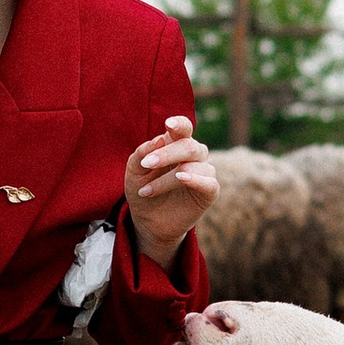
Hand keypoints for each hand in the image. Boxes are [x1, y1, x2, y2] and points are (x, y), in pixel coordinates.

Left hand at [123, 115, 216, 266]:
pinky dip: (196, 179)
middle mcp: (193, 155)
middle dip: (166, 154)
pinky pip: (209, 182)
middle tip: (146, 164)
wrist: (148, 220)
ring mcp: (203, 172)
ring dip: (167, 178)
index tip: (168, 124)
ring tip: (146, 190)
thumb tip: (159, 139)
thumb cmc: (142, 188)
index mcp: (176, 143)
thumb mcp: (134, 171)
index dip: (179, 124)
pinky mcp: (209, 192)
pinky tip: (181, 179)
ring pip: (193, 165)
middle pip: (188, 146)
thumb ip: (142, 153)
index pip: (183, 128)